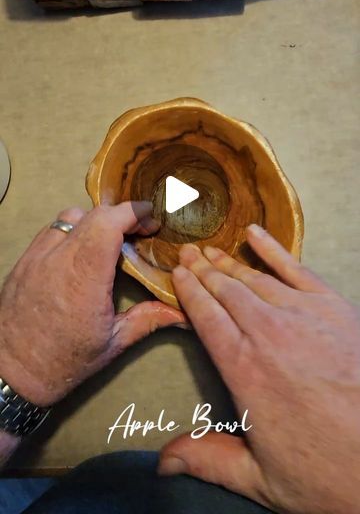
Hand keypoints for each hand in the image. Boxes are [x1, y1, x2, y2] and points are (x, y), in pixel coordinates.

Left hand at [0, 202, 183, 406]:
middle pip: (94, 214)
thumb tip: (183, 313)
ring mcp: (38, 256)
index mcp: (85, 277)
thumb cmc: (63, 361)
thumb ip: (149, 319)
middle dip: (121, 215)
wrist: (11, 372)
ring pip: (70, 216)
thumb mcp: (113, 343)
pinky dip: (72, 230)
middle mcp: (59, 259)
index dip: (134, 212)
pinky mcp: (25, 259)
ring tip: (108, 241)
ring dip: (95, 221)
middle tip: (138, 232)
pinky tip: (81, 251)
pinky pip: (52, 229)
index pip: (109, 222)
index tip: (151, 219)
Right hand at [159, 225, 359, 513]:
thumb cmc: (326, 472)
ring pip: (255, 278)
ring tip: (211, 249)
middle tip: (186, 251)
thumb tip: (162, 462)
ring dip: (229, 262)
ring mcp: (303, 315)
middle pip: (226, 291)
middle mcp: (267, 333)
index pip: (205, 316)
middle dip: (203, 269)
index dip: (188, 290)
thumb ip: (209, 459)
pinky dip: (273, 249)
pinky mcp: (334, 308)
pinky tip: (256, 234)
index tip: (176, 273)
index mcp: (243, 368)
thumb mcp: (261, 478)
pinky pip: (296, 269)